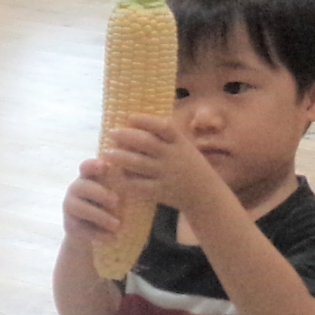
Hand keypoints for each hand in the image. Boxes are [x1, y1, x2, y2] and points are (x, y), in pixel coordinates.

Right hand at [61, 160, 124, 245]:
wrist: (94, 233)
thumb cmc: (110, 206)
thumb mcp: (116, 193)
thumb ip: (123, 184)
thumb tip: (143, 178)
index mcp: (87, 177)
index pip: (86, 167)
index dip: (93, 165)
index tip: (106, 167)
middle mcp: (75, 189)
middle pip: (82, 186)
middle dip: (100, 193)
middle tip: (117, 202)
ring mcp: (70, 207)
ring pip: (81, 208)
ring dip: (101, 216)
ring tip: (117, 225)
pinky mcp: (70, 226)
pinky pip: (82, 229)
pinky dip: (98, 234)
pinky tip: (112, 238)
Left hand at [104, 115, 226, 213]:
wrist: (207, 196)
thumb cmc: (192, 168)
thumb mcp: (186, 148)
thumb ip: (168, 138)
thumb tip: (139, 124)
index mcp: (181, 143)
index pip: (163, 127)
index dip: (145, 121)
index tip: (129, 118)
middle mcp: (174, 157)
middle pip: (147, 143)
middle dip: (126, 136)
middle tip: (111, 132)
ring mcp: (168, 175)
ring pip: (139, 164)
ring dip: (121, 157)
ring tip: (107, 153)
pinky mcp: (162, 192)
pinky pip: (139, 187)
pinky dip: (125, 182)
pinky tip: (113, 178)